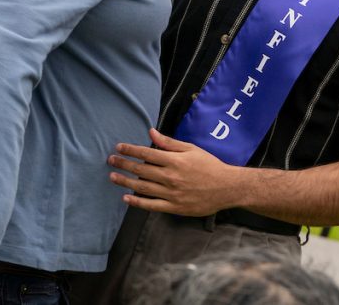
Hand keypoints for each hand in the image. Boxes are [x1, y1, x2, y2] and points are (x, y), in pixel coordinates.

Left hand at [108, 128, 240, 215]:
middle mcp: (170, 177)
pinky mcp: (174, 207)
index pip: (146, 153)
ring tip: (113, 176)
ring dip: (125, 181)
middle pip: (141, 170)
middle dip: (123, 164)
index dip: (130, 150)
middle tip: (111, 160)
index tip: (118, 147)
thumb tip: (151, 131)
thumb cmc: (210, 166)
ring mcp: (171, 193)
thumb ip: (169, 142)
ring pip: (142, 187)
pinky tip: (126, 198)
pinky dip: (137, 202)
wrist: (227, 188)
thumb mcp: (191, 149)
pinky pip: (151, 205)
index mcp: (174, 160)